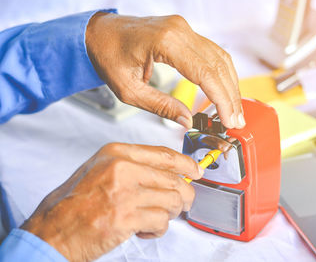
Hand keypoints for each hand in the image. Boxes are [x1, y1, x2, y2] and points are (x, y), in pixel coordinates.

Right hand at [21, 143, 200, 260]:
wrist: (51, 231)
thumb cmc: (73, 203)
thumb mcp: (101, 170)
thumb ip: (133, 166)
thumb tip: (166, 171)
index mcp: (117, 153)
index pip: (165, 154)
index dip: (186, 163)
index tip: (195, 171)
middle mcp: (122, 168)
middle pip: (174, 179)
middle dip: (184, 195)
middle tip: (182, 204)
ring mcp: (125, 192)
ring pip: (172, 200)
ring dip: (170, 214)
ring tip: (156, 218)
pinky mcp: (126, 217)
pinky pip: (161, 221)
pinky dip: (158, 229)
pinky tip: (145, 230)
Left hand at [85, 12, 244, 128]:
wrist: (98, 33)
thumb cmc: (108, 57)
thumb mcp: (129, 90)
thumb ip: (161, 106)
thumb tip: (187, 121)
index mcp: (165, 42)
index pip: (205, 74)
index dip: (222, 100)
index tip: (229, 120)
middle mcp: (179, 30)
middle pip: (218, 66)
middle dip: (231, 96)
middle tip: (237, 121)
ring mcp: (183, 28)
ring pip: (219, 58)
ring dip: (230, 86)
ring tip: (235, 111)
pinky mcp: (184, 32)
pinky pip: (211, 53)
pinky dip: (221, 74)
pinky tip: (225, 91)